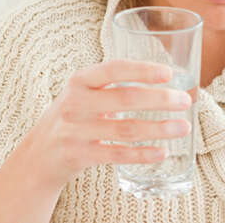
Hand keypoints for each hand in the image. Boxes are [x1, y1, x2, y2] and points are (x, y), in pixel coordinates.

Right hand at [8, 59, 192, 188]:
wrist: (39, 153)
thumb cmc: (74, 115)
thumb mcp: (84, 92)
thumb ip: (114, 85)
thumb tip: (166, 82)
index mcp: (80, 80)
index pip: (114, 69)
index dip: (142, 70)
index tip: (169, 73)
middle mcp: (76, 103)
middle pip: (125, 99)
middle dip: (160, 100)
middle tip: (185, 101)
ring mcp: (76, 130)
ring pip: (125, 129)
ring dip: (159, 129)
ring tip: (184, 127)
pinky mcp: (79, 155)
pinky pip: (116, 155)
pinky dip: (142, 154)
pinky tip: (162, 152)